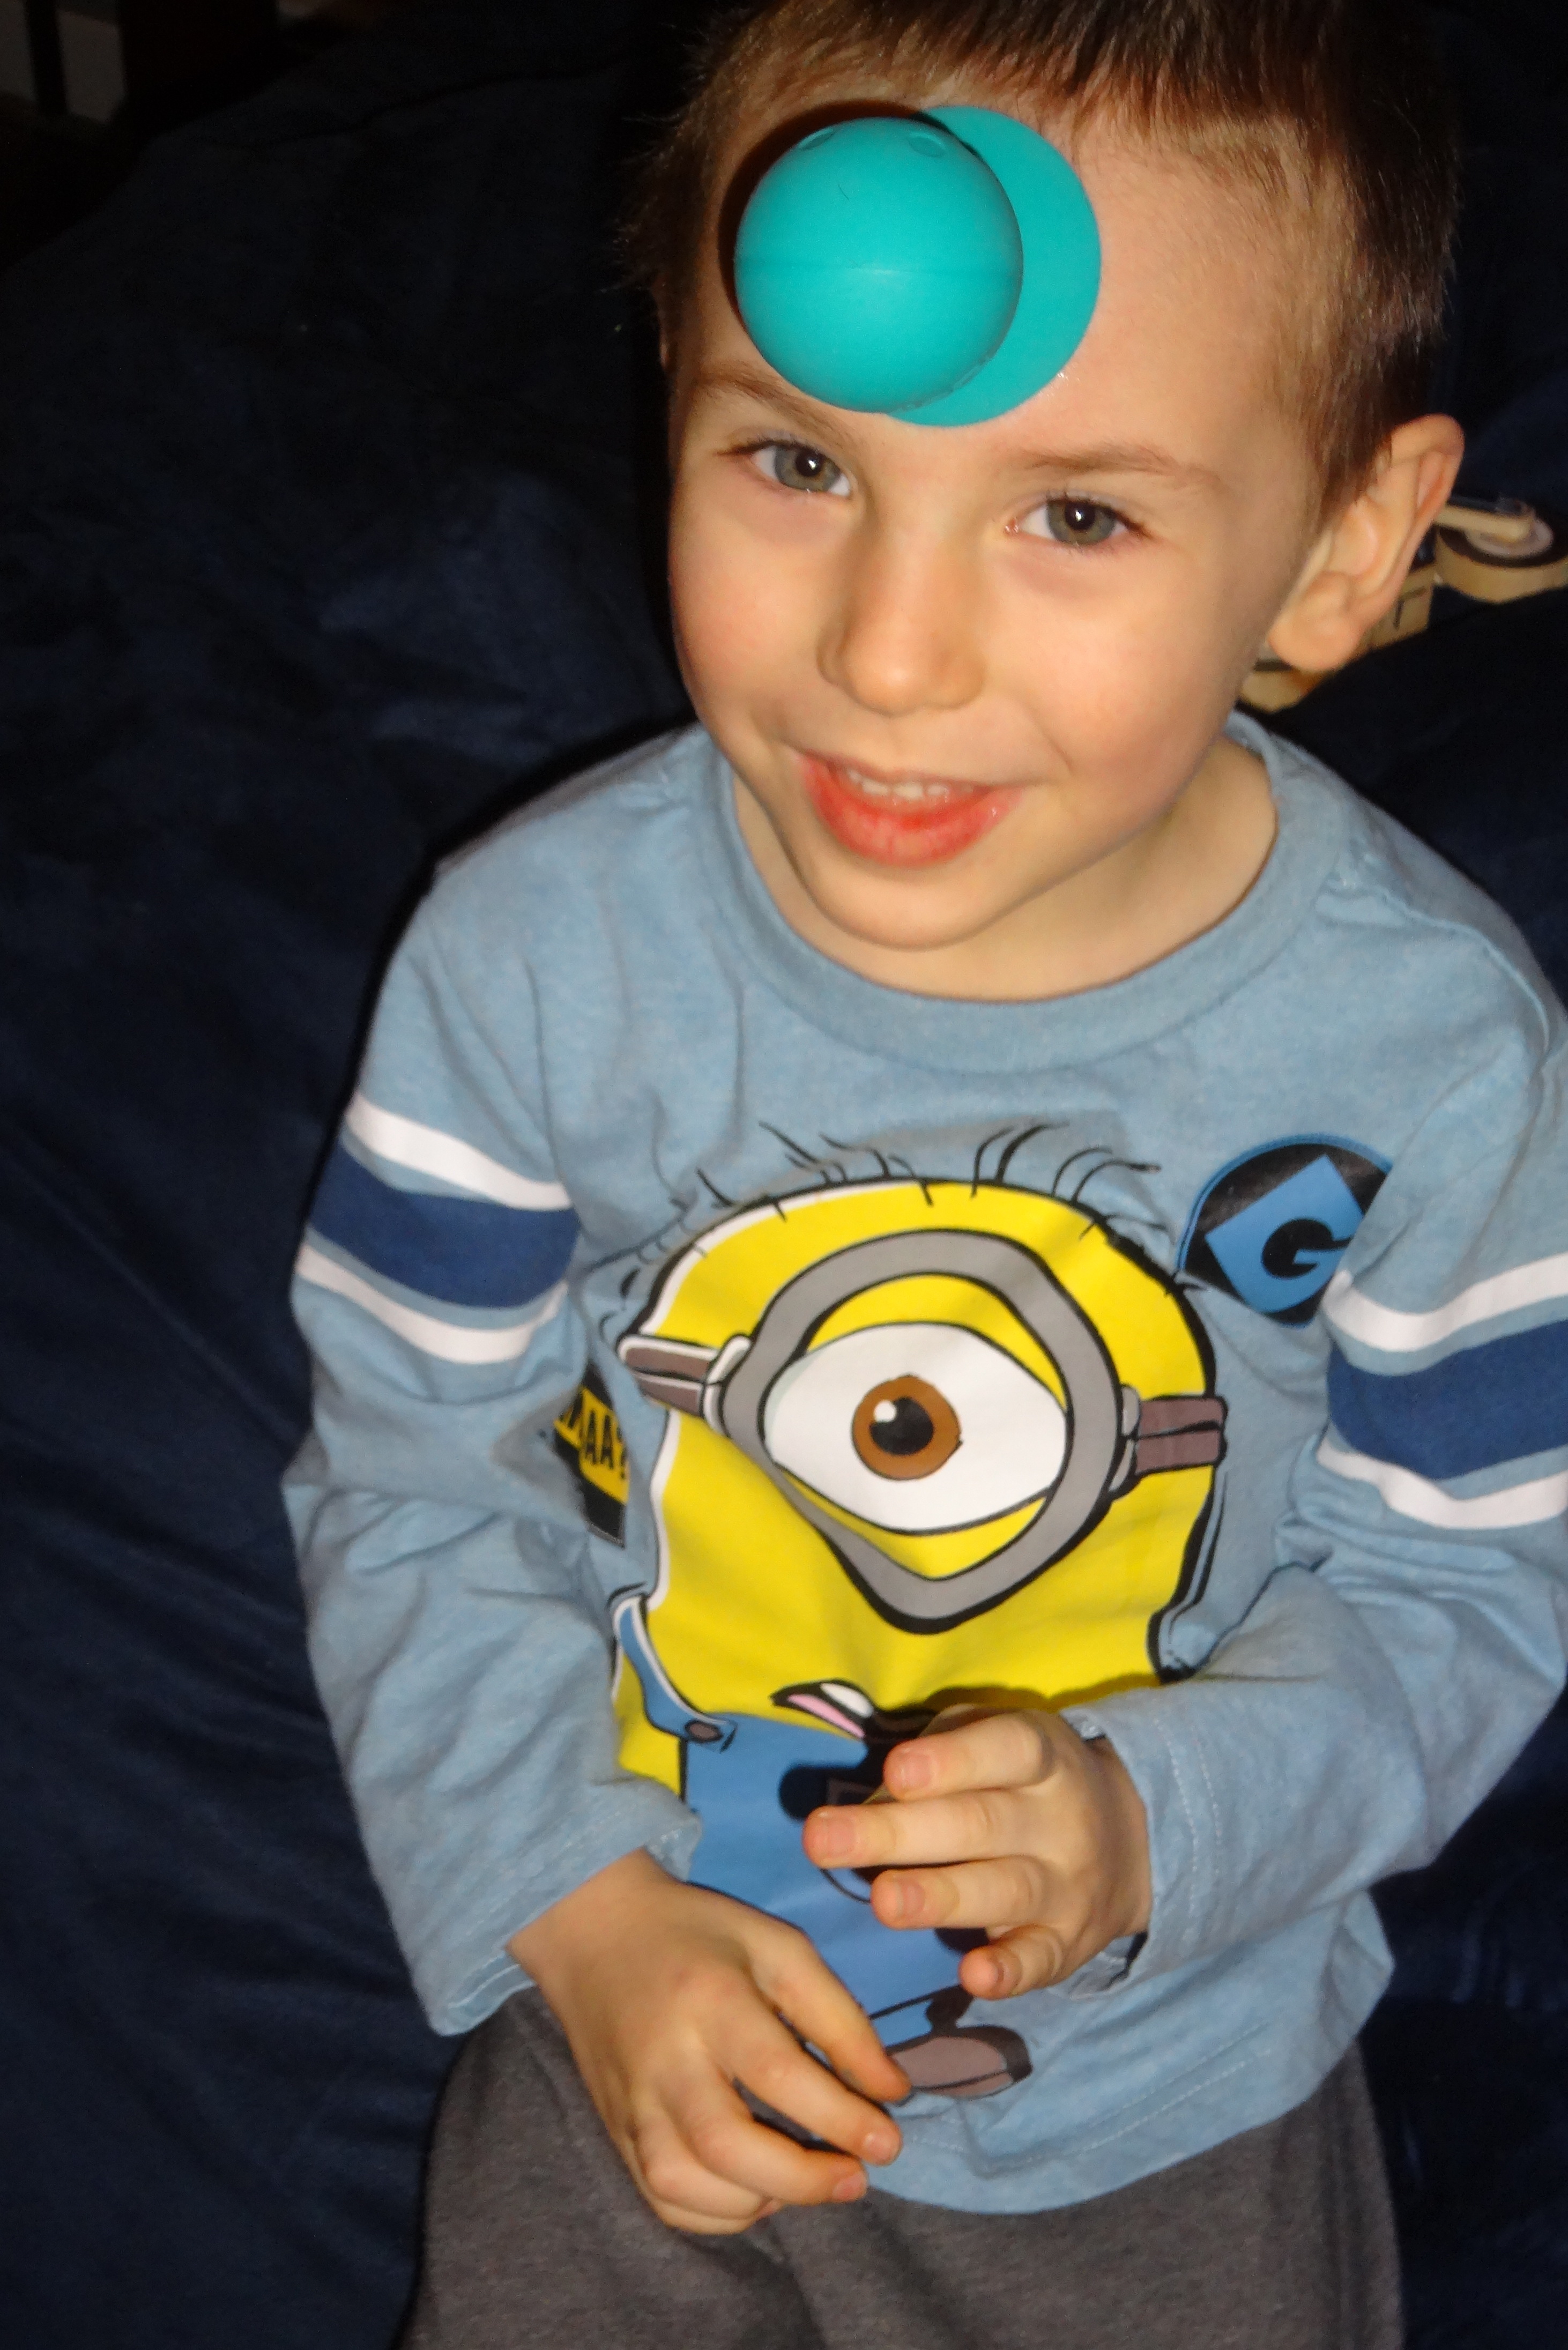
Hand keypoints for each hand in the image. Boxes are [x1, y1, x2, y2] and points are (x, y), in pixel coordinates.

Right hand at [509, 1850, 908, 2233]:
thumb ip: (838, 2019)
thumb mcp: (779, 1948)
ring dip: (758, 2202)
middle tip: (857, 2179)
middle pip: (724, 2144)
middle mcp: (662, 2058)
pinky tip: (755, 2193)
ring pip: (683, 2184)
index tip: (889, 2141)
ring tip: (805, 2183)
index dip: (840, 2117)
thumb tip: (891, 2093)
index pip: (776, 2073)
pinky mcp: (614, 2131)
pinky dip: (714, 2215)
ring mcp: (630, 2101)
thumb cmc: (701, 1936)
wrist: (597, 1932)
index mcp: (709, 1999)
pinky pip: (661, 2199)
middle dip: (800, 2179)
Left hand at [801, 1708, 1150, 1998]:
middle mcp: (1057, 1818)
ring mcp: (1066, 1886)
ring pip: (1001, 1891)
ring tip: (882, 1902)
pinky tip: (974, 1977)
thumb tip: (870, 1798)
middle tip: (822, 1840)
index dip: (950, 1761)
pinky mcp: (1067, 1944)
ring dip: (939, 1898)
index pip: (1001, 1750)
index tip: (895, 1771)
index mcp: (1039, 1756)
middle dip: (898, 1833)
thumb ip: (938, 1756)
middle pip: (978, 1824)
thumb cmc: (1024, 1780)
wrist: (1131, 1841)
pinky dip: (1010, 1973)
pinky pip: (1040, 1961)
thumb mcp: (997, 1742)